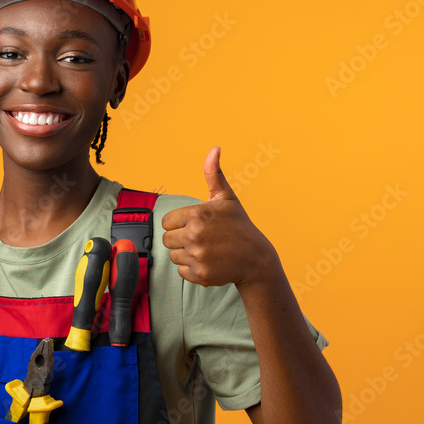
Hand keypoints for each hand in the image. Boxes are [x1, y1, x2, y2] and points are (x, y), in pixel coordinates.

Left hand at [161, 146, 275, 286]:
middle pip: (167, 239)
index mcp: (197, 214)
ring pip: (173, 255)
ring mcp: (197, 256)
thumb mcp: (226, 198)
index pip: (167, 221)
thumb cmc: (239, 226)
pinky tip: (208, 261)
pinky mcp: (200, 274)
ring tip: (206, 249)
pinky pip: (181, 271)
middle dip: (181, 239)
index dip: (180, 223)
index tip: (195, 225)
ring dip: (185, 254)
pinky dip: (192, 269)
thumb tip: (214, 149)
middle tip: (201, 238)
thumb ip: (214, 174)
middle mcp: (195, 235)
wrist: (256, 258)